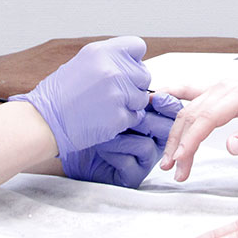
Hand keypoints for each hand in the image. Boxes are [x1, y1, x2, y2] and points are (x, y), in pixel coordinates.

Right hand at [9, 36, 151, 164]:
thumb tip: (133, 62)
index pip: (137, 46)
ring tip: (107, 106)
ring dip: (130, 104)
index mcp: (101, 52)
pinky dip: (124, 120)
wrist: (44, 121)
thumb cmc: (60, 94)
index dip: (134, 59)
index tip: (126, 68)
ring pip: (142, 98)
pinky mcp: (118, 117)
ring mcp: (117, 94)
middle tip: (113, 93)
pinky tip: (105, 118)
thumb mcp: (82, 63)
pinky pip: (135, 116)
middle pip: (144, 74)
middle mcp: (112, 70)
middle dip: (133, 85)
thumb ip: (109, 59)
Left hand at [65, 93, 184, 186]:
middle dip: (148, 120)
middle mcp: (151, 139)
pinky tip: (102, 145)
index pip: (170, 111)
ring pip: (148, 146)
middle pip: (166, 130)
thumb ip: (129, 83)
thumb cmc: (87, 117)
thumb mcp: (109, 96)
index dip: (167, 104)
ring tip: (107, 131)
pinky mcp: (131, 176)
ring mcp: (142, 159)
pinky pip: (132, 163)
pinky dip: (117, 152)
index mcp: (151, 118)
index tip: (155, 97)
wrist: (66, 142)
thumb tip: (143, 61)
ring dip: (125, 137)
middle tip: (133, 113)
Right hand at [160, 77, 237, 181]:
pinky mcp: (214, 89)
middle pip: (192, 116)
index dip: (190, 140)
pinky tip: (155, 98)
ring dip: (175, 134)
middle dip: (179, 145)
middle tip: (173, 170)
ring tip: (169, 160)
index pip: (207, 118)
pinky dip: (171, 94)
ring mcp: (217, 86)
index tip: (180, 159)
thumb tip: (231, 148)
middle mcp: (224, 87)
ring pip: (188, 109)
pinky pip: (189, 90)